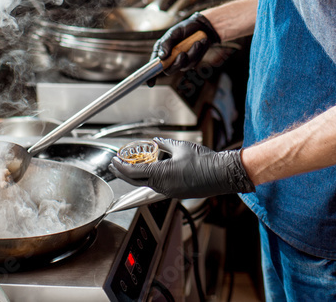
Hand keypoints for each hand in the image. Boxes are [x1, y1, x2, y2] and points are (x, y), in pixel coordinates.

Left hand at [109, 137, 253, 198]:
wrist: (221, 174)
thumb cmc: (203, 160)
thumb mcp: (181, 147)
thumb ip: (165, 145)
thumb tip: (156, 142)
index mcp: (160, 174)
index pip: (133, 172)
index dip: (121, 167)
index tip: (114, 160)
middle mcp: (162, 186)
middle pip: (136, 181)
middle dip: (123, 173)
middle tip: (115, 165)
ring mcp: (169, 192)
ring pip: (147, 184)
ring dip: (137, 176)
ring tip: (132, 166)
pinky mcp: (177, 193)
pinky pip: (158, 186)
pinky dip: (150, 178)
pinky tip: (152, 170)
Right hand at [152, 12, 219, 73]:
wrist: (201, 26)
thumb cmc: (184, 29)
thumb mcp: (173, 33)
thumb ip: (166, 43)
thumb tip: (161, 56)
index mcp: (161, 52)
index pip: (154, 66)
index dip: (151, 75)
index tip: (150, 83)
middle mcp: (170, 59)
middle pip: (169, 70)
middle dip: (177, 63)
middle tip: (183, 54)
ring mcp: (182, 61)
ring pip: (184, 65)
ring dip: (191, 54)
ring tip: (197, 43)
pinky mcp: (192, 61)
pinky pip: (194, 61)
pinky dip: (198, 51)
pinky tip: (201, 42)